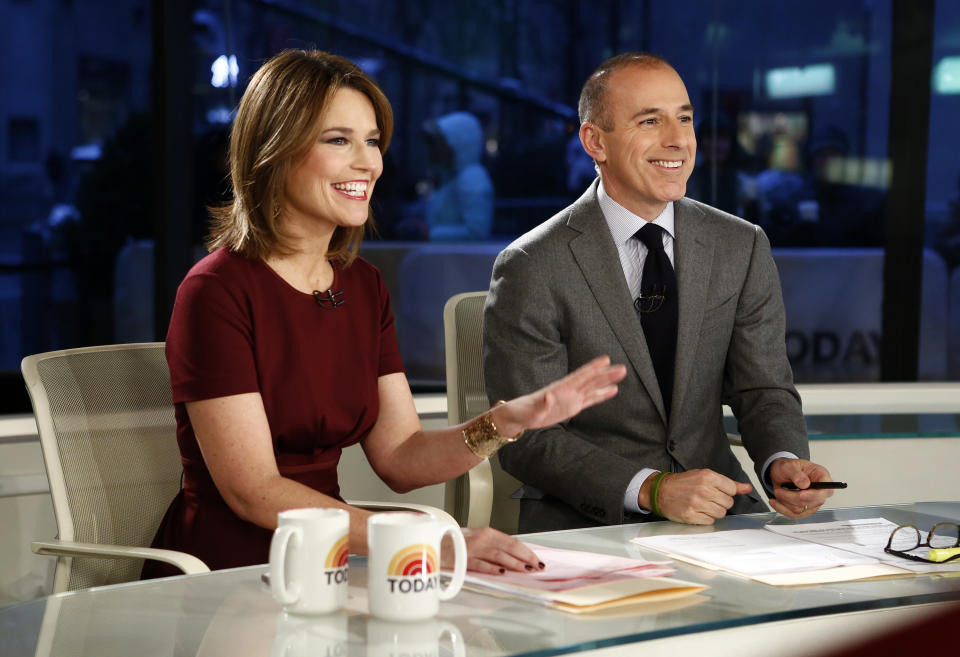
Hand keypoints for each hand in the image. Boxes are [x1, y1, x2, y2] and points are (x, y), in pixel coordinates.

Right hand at [442, 527, 543, 574]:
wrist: (435, 543)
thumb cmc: (458, 543)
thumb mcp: (479, 539)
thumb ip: (495, 546)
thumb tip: (516, 556)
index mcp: (487, 532)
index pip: (512, 541)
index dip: (526, 551)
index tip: (536, 559)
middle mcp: (482, 539)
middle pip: (509, 548)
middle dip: (525, 558)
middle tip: (536, 566)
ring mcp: (473, 549)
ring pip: (499, 555)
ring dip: (514, 563)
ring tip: (525, 570)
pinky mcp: (463, 560)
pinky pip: (481, 564)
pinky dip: (492, 568)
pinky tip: (502, 572)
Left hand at [493, 356, 626, 436]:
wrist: (519, 416)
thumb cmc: (523, 412)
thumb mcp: (531, 411)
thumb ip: (541, 405)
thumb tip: (549, 397)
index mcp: (559, 390)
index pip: (579, 377)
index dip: (592, 368)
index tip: (605, 360)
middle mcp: (568, 391)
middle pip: (590, 381)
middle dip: (605, 374)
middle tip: (622, 368)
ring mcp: (571, 398)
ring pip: (593, 388)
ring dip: (607, 382)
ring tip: (621, 374)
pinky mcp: (572, 406)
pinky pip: (590, 400)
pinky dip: (601, 395)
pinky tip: (613, 390)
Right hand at [649, 469, 753, 524]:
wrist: (660, 491)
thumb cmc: (682, 483)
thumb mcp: (704, 476)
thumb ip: (728, 483)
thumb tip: (747, 488)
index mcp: (708, 477)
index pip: (732, 490)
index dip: (726, 492)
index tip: (718, 492)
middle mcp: (703, 489)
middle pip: (728, 503)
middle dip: (720, 502)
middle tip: (708, 498)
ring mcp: (697, 503)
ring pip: (720, 513)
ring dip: (713, 511)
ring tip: (702, 505)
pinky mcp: (691, 515)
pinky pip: (710, 521)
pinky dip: (705, 518)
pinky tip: (697, 511)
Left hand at [769, 458, 833, 517]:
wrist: (780, 473)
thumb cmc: (788, 468)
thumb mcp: (788, 465)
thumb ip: (796, 473)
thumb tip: (804, 484)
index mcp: (821, 476)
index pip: (827, 490)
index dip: (815, 495)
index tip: (802, 494)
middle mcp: (819, 491)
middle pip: (811, 502)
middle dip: (792, 497)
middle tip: (780, 490)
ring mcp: (813, 502)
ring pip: (800, 509)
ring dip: (785, 501)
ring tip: (778, 491)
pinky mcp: (804, 509)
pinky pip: (794, 514)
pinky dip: (782, 509)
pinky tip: (775, 502)